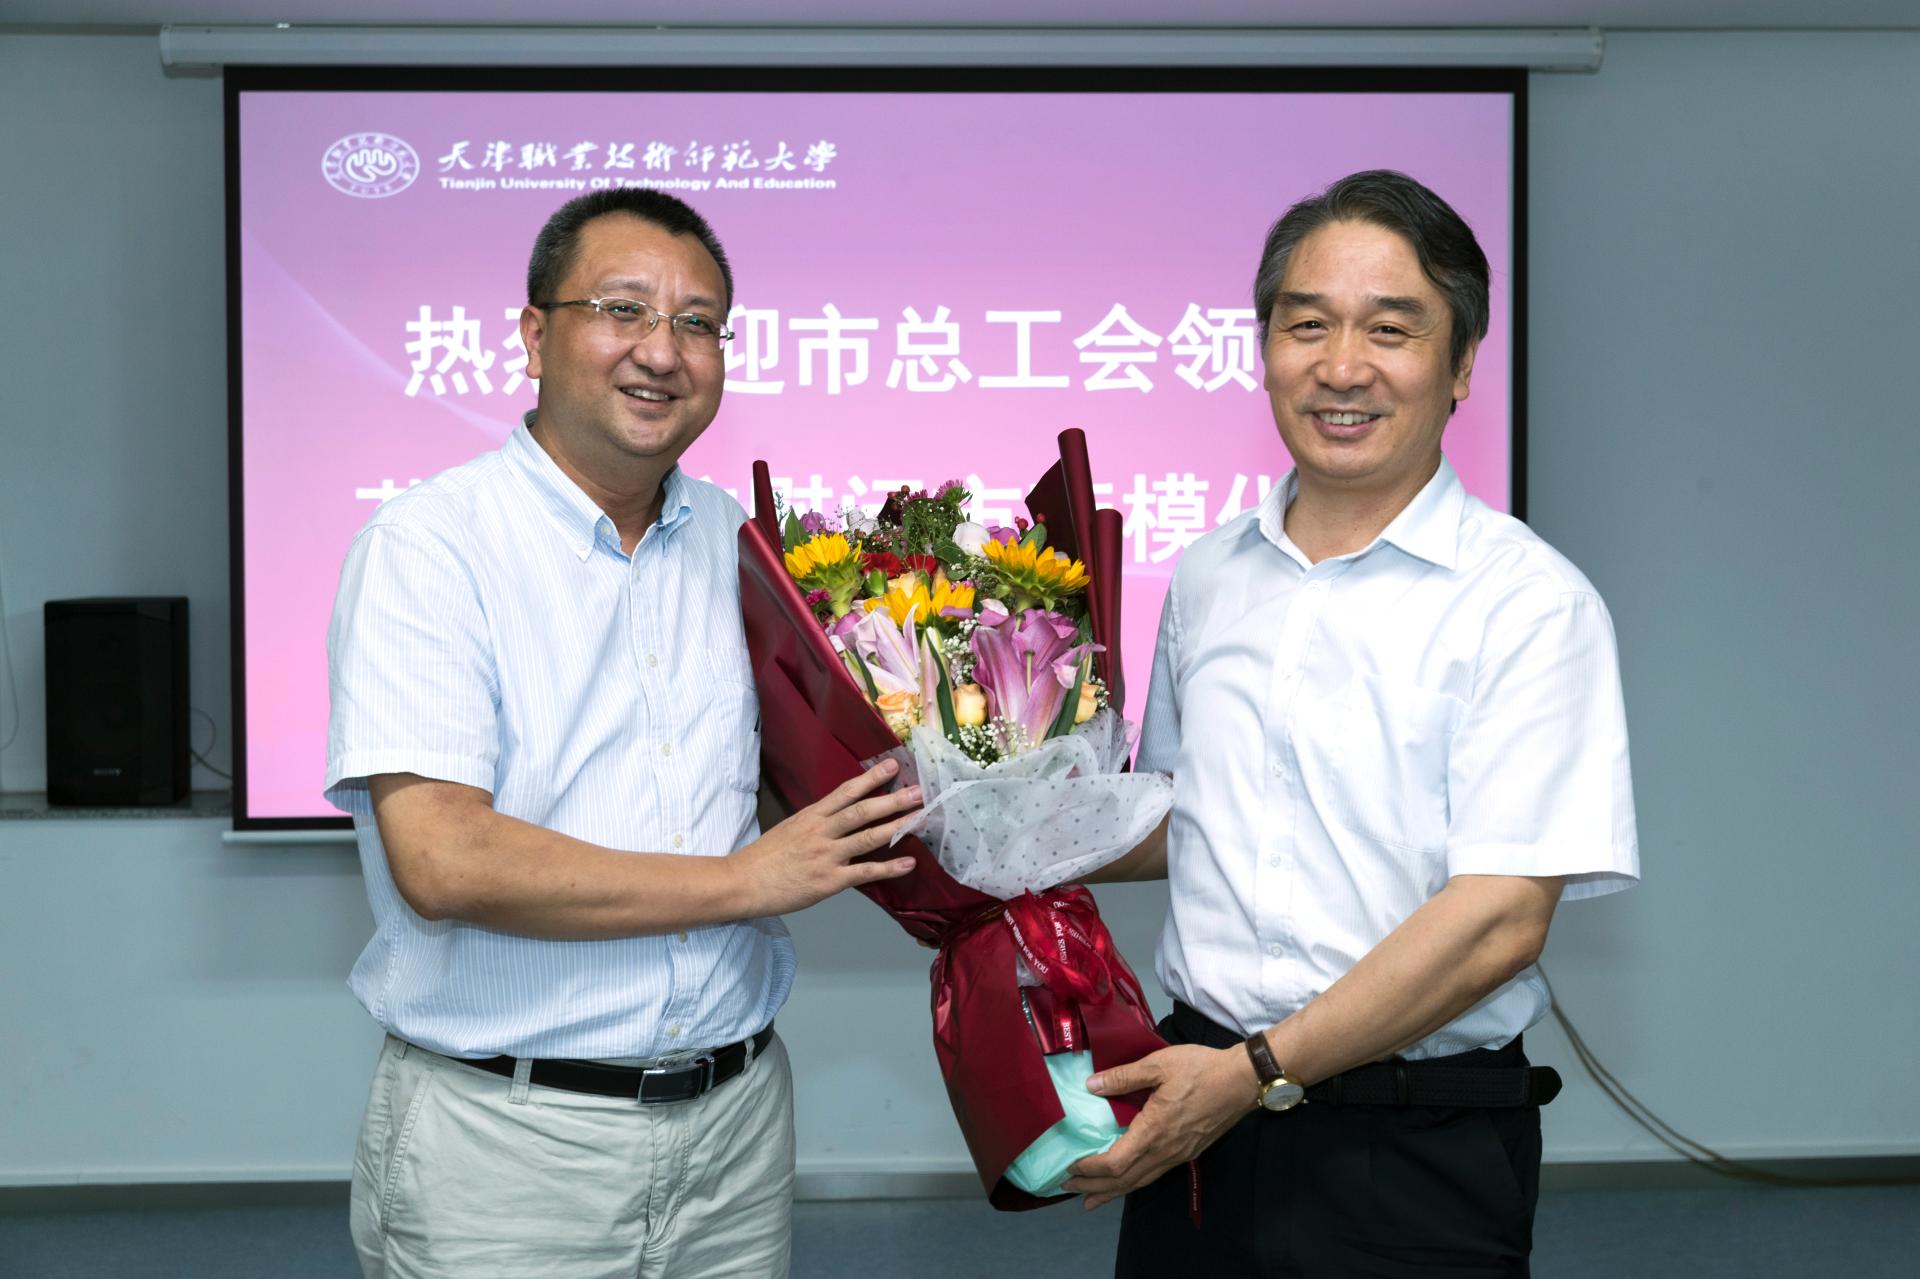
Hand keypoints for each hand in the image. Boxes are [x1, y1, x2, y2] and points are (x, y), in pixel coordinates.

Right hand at [730, 759, 920, 915]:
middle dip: (893, 799)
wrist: (742, 882)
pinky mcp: (829, 881)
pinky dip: (889, 868)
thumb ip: (817, 822)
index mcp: (811, 816)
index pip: (846, 791)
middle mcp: (821, 832)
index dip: (871, 778)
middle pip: (862, 811)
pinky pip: (865, 872)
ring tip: (921, 818)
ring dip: (897, 826)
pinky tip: (908, 863)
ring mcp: (826, 856)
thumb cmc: (765, 857)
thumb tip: (841, 815)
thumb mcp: (790, 829)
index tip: (893, 765)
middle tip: (919, 791)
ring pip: (868, 837)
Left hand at [1063, 1043, 1256, 1209]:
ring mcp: (1177, 1155)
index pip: (1115, 1162)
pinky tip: (1126, 1181)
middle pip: (1124, 1180)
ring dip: (1112, 1191)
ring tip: (1090, 1199)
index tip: (1069, 1166)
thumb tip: (1091, 1085)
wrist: (1242, 1081)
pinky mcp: (1186, 1152)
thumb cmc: (1201, 1070)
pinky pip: (1153, 1174)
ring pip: (1140, 1181)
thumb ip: (1123, 1076)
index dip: (1090, 1168)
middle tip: (1067, 1187)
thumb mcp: (1159, 1064)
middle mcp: (1165, 1151)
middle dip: (1094, 1186)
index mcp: (1154, 1131)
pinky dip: (1133, 1182)